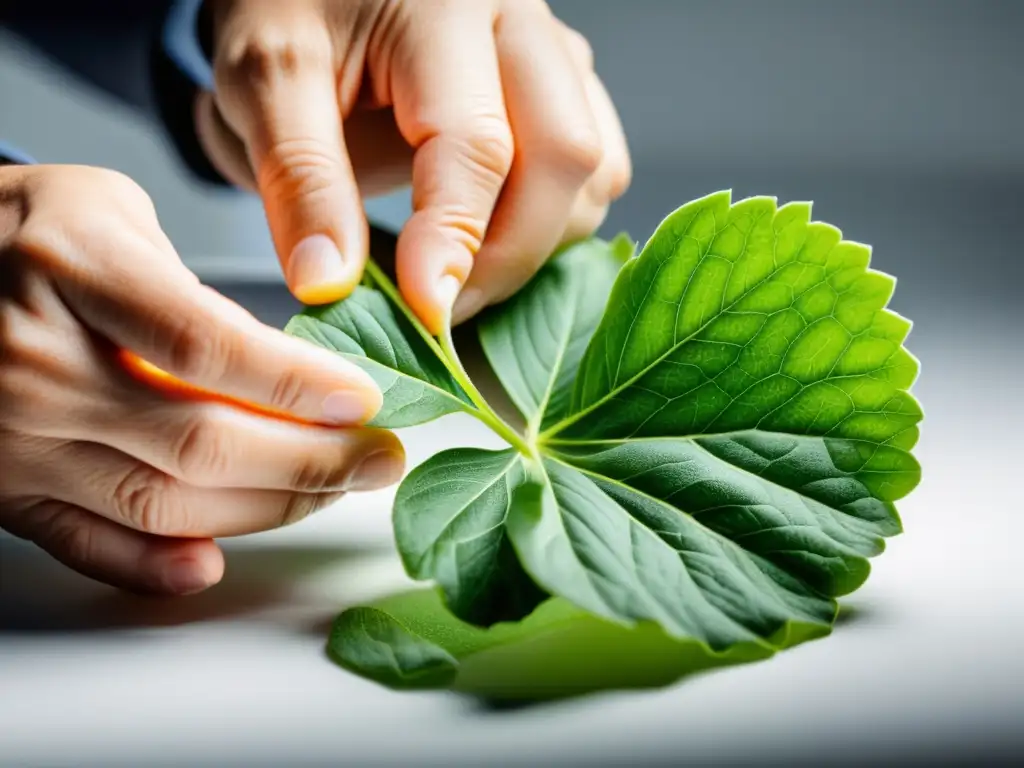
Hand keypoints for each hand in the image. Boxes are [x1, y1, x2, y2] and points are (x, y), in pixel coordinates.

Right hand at [0, 164, 402, 594]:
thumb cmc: (31, 232)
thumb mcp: (114, 212)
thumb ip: (195, 291)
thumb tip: (283, 376)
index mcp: (70, 271)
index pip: (205, 346)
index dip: (297, 384)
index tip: (367, 401)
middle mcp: (36, 364)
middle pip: (200, 442)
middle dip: (313, 462)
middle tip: (380, 459)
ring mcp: (13, 438)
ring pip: (164, 503)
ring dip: (266, 508)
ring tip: (333, 491)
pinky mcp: (2, 489)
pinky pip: (86, 545)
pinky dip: (153, 567)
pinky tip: (213, 565)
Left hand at [194, 0, 631, 332]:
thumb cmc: (286, 17)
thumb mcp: (265, 83)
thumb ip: (300, 181)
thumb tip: (330, 286)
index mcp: (443, 8)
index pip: (475, 143)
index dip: (454, 240)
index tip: (426, 314)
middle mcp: (519, 21)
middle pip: (566, 157)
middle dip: (509, 253)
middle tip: (439, 308)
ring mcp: (554, 53)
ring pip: (593, 172)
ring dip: (535, 242)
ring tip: (453, 268)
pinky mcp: (567, 85)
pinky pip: (596, 171)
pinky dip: (552, 222)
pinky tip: (487, 236)